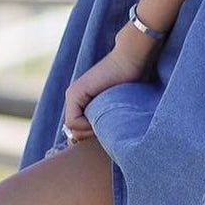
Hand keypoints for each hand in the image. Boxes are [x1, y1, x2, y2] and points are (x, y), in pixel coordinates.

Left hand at [62, 25, 161, 141]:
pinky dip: (87, 126)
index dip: (91, 138)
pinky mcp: (74, 93)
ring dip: (90, 132)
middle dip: (90, 137)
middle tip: (108, 130)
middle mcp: (74, 99)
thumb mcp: (116, 109)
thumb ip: (105, 122)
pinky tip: (102, 117)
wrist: (130, 60)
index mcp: (83, 103)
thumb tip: (94, 144)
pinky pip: (74, 122)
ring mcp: (72, 95)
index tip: (108, 135)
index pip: (78, 133)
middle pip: (74, 134)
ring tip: (108, 122)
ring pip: (73, 130)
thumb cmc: (132, 84)